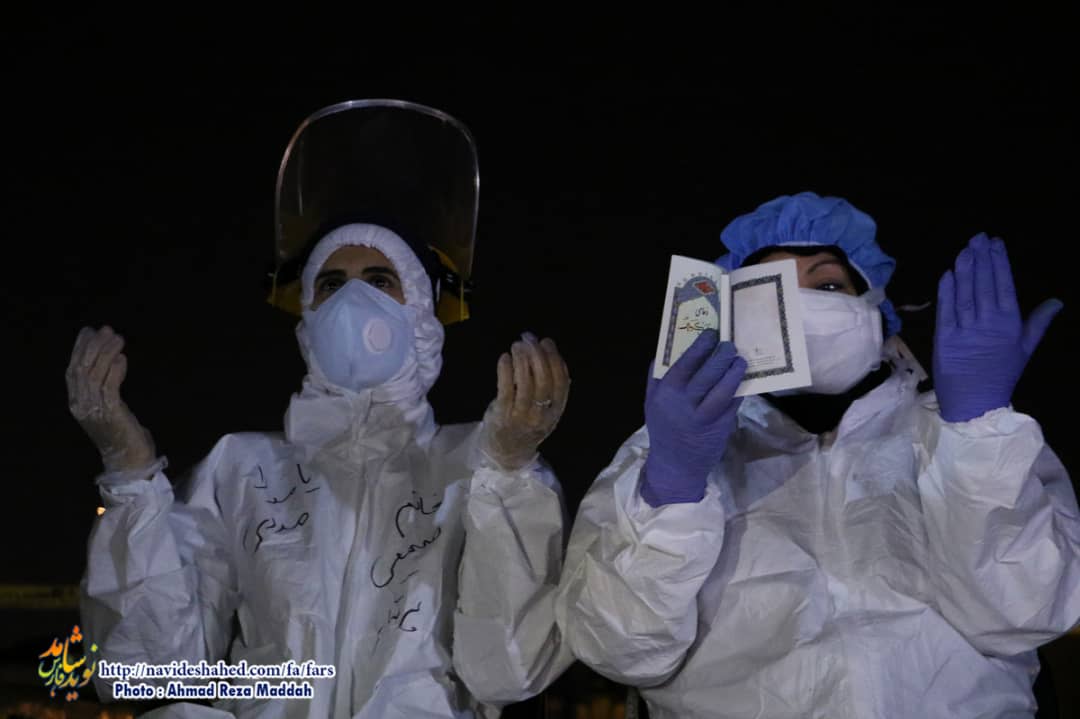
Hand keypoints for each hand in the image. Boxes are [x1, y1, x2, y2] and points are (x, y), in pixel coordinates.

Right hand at [66, 326, 156, 473]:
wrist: (130, 461)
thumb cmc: (123, 432)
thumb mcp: (110, 406)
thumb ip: (106, 386)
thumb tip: (113, 358)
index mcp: (77, 403)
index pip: (72, 371)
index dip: (79, 349)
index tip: (89, 331)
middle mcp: (80, 405)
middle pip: (81, 369)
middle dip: (93, 346)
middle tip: (106, 330)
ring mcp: (93, 410)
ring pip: (94, 375)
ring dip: (106, 354)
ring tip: (118, 338)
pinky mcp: (110, 413)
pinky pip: (109, 387)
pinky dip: (115, 370)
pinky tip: (123, 358)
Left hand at [479, 332, 569, 470]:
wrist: (506, 453)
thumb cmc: (526, 426)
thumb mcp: (546, 411)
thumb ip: (552, 390)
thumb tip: (555, 358)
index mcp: (555, 412)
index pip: (561, 382)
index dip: (555, 359)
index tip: (546, 342)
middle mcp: (541, 415)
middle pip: (543, 380)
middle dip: (537, 355)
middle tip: (529, 338)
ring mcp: (521, 416)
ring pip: (525, 383)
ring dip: (522, 360)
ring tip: (517, 345)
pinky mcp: (502, 415)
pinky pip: (505, 389)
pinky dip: (505, 371)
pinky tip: (505, 358)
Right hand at [642, 332, 745, 506]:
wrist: (675, 466)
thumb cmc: (664, 429)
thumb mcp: (652, 403)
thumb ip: (656, 378)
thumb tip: (666, 350)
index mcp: (664, 394)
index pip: (684, 364)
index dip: (699, 347)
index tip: (710, 334)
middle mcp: (682, 404)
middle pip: (707, 373)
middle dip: (721, 356)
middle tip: (730, 345)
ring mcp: (703, 417)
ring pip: (723, 389)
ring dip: (734, 372)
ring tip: (740, 361)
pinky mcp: (719, 427)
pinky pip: (732, 404)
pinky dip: (738, 391)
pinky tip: (742, 381)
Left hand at [933, 233, 1061, 421]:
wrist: (975, 402)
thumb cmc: (1001, 374)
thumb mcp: (1025, 348)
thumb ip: (1038, 322)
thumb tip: (1057, 301)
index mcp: (1010, 323)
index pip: (1005, 285)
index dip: (1000, 262)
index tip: (996, 243)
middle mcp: (988, 322)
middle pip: (984, 284)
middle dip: (982, 258)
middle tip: (978, 237)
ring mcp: (965, 329)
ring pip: (965, 292)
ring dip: (964, 269)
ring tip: (965, 250)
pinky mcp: (945, 337)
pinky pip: (946, 309)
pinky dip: (946, 290)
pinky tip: (948, 273)